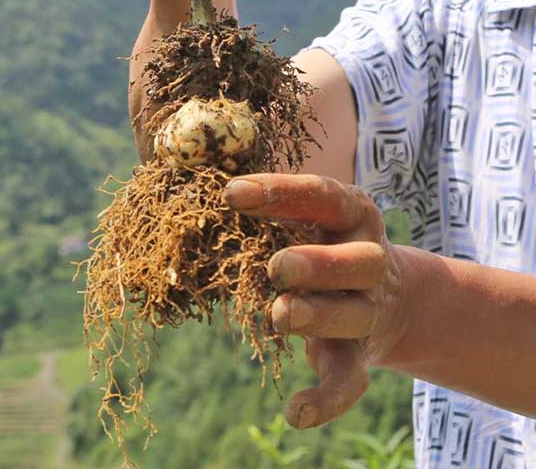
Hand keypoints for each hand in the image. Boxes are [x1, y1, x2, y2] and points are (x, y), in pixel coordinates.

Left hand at [224, 174, 410, 429]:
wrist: (391, 293)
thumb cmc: (327, 240)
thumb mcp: (311, 214)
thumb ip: (274, 207)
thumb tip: (214, 193)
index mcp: (353, 213)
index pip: (320, 195)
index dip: (279, 192)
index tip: (230, 193)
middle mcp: (370, 259)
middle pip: (356, 262)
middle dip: (318, 265)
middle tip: (279, 267)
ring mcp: (368, 309)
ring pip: (352, 316)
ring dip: (317, 317)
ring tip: (280, 315)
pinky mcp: (359, 355)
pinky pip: (350, 381)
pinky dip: (327, 401)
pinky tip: (296, 414)